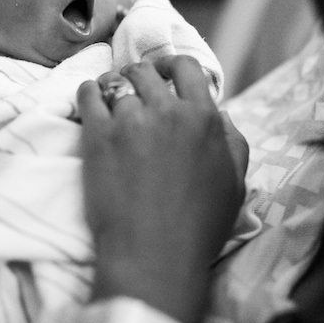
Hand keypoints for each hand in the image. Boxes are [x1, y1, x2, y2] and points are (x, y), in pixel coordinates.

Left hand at [77, 55, 245, 322]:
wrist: (154, 257)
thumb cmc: (199, 227)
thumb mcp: (235, 184)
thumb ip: (233, 142)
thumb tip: (221, 114)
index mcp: (203, 118)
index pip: (186, 67)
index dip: (172, 65)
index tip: (164, 73)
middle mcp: (167, 111)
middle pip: (146, 71)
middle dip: (139, 75)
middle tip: (132, 89)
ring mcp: (129, 122)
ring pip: (116, 81)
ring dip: (113, 85)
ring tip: (109, 97)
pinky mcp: (97, 136)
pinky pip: (88, 95)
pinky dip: (88, 92)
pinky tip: (90, 100)